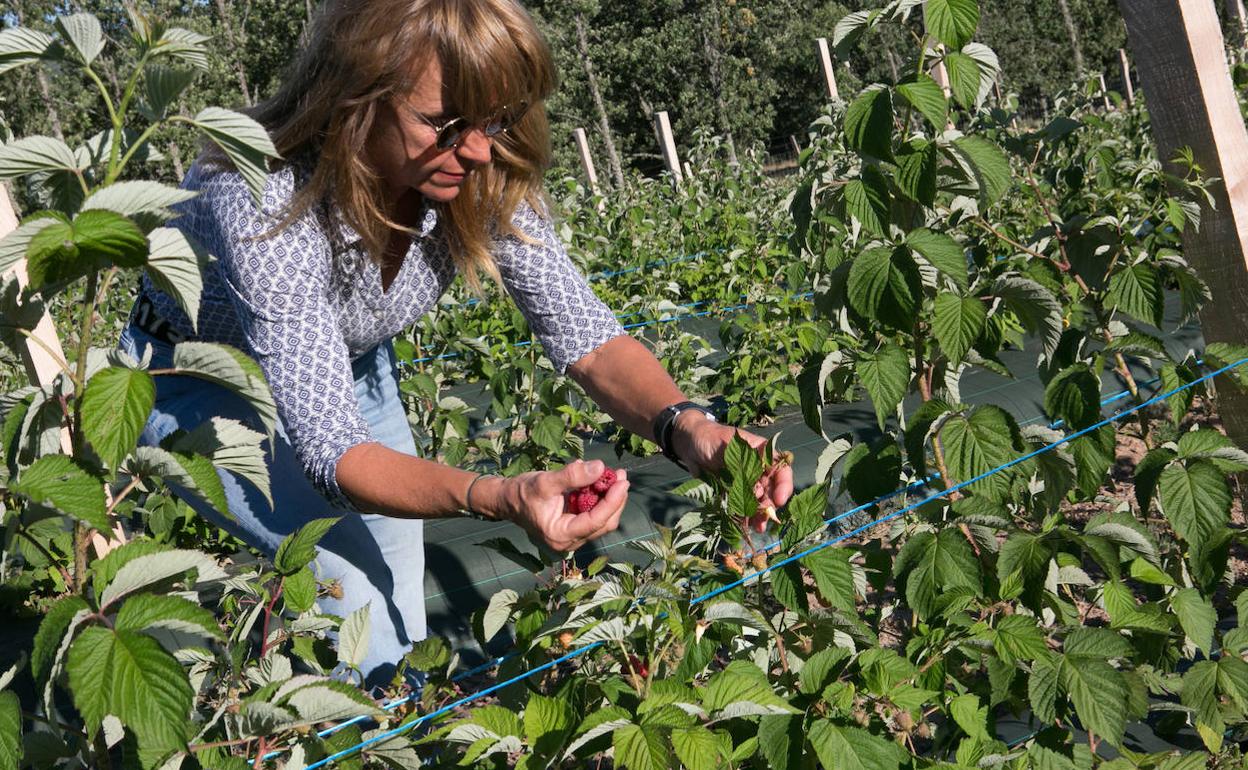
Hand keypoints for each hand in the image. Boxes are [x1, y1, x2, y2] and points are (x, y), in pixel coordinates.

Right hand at [486, 460, 628, 551]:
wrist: (508, 500)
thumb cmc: (523, 492)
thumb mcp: (546, 481)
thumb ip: (572, 476)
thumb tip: (600, 467)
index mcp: (560, 535)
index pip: (595, 521)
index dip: (613, 502)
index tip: (623, 482)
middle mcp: (569, 541)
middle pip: (604, 524)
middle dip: (615, 500)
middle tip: (622, 476)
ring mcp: (573, 536)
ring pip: (602, 520)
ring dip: (610, 498)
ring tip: (614, 475)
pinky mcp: (574, 528)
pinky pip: (594, 515)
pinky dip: (600, 499)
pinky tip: (600, 481)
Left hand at [672, 416, 793, 531]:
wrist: (688, 444)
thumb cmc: (709, 437)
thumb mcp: (728, 444)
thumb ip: (743, 463)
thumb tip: (758, 487)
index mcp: (761, 453)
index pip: (780, 469)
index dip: (784, 485)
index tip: (779, 500)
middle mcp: (756, 468)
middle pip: (771, 489)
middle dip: (770, 505)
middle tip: (765, 518)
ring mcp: (744, 481)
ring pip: (757, 500)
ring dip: (759, 514)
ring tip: (758, 527)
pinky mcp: (732, 491)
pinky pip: (741, 505)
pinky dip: (744, 516)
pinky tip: (746, 525)